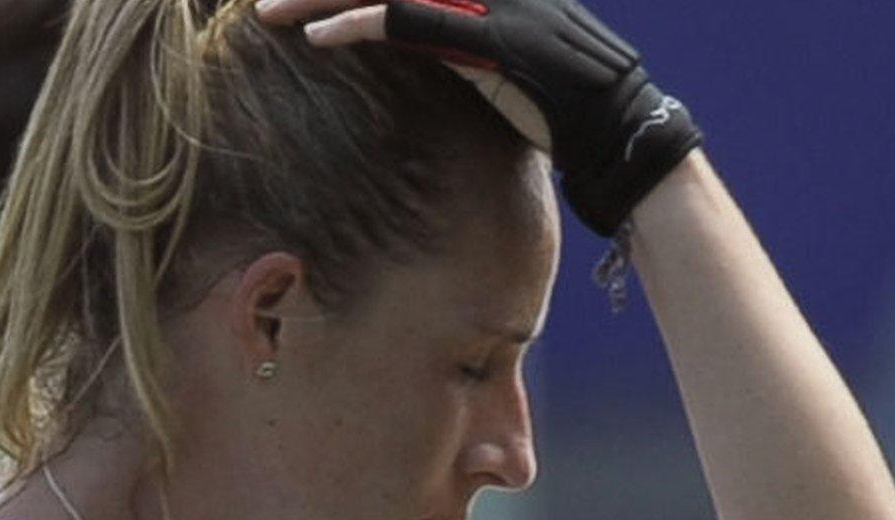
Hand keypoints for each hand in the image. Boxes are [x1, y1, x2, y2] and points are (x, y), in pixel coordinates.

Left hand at [255, 0, 699, 235]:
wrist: (625, 132)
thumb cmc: (570, 110)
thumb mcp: (513, 63)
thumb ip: (468, 43)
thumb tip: (432, 51)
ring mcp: (490, 5)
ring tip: (269, 9)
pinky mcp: (486, 41)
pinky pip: (408, 22)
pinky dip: (359, 25)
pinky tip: (318, 36)